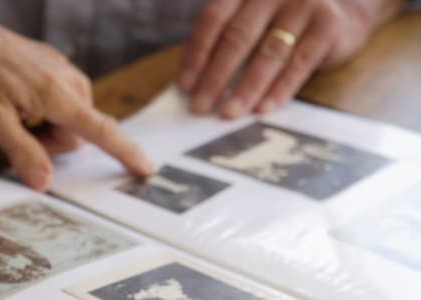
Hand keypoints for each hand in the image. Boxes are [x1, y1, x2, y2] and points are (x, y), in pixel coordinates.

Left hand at [0, 8, 155, 189]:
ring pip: (69, 118)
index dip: (125, 152)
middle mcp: (68, 79)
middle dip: (50, 142)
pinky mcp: (54, 65)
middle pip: (76, 133)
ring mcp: (62, 70)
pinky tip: (16, 100)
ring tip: (13, 114)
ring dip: (45, 126)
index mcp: (57, 95)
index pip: (101, 130)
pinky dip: (43, 109)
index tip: (146, 168)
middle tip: (13, 134)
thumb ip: (22, 153)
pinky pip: (60, 100)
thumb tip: (44, 182)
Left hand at [178, 0, 402, 118]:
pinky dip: (280, 88)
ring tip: (229, 113)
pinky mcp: (329, 26)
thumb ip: (226, 40)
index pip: (213, 19)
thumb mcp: (253, 19)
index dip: (196, 53)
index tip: (184, 86)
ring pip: (268, 52)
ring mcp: (303, 5)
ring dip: (246, 87)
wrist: (346, 6)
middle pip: (237, 37)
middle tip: (201, 106)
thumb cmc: (284, 19)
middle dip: (216, 76)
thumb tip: (193, 83)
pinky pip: (300, 62)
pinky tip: (264, 108)